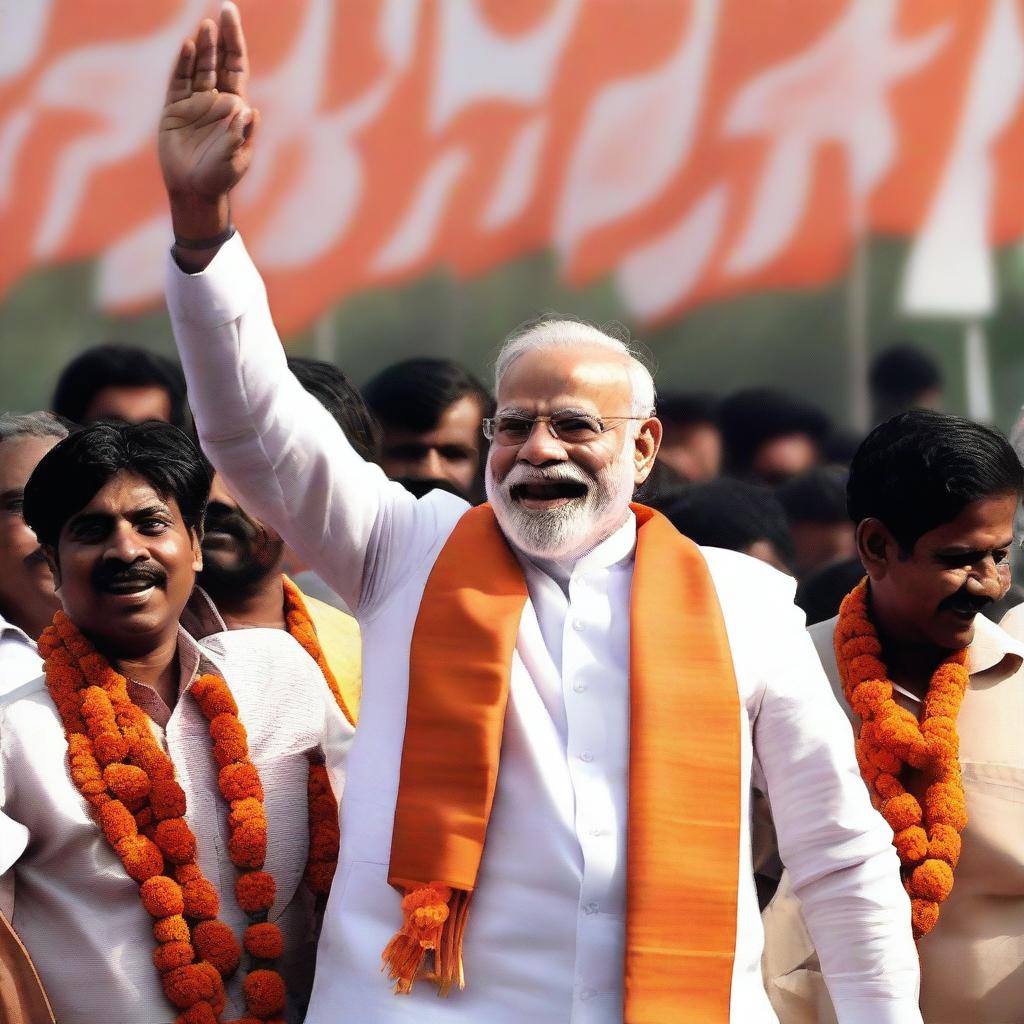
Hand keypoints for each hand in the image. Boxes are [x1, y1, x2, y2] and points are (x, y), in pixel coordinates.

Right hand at [159, 2, 258, 241]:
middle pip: (218, 60)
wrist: (194, 190)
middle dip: (221, 37)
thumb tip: (249, 112)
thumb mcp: (235, 159)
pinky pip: (178, 81)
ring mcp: (194, 102)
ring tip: (206, 27)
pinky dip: (183, 64)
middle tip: (223, 10)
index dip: (235, 43)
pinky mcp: (174, 109)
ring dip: (203, 47)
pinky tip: (188, 48)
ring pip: (199, 67)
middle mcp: (215, 99)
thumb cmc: (220, 178)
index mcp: (235, 107)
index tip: (232, 17)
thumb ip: (240, 137)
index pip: (236, 67)